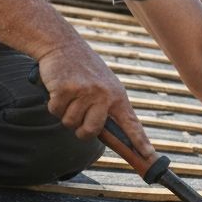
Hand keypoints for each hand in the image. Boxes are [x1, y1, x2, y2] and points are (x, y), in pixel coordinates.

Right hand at [35, 39, 154, 157]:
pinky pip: (55, 111)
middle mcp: (104, 95)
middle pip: (91, 131)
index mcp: (117, 96)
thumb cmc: (83, 69)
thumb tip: (109, 135)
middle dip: (80, 130)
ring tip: (69, 94)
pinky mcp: (65, 89)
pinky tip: (58, 88)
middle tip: (77, 115)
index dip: (140, 142)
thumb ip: (107, 108)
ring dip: (64, 112)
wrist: (62, 45)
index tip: (149, 156)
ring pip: (70, 123)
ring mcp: (85, 92)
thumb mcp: (104, 85)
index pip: (131, 124)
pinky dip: (53, 104)